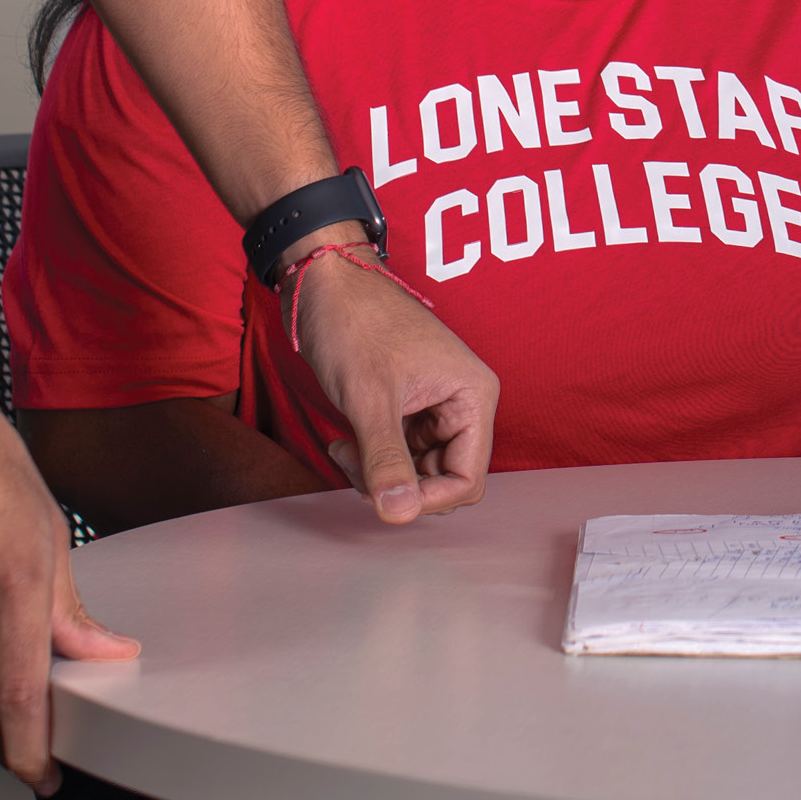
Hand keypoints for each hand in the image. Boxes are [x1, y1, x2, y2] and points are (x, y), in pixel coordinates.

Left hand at [292, 243, 497, 520]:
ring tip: (343, 448)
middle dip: (396, 483)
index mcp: (473, 396)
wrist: (327, 284)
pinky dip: (371, 458)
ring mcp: (434, 406)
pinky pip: (399, 454)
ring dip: (378, 472)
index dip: (427, 499)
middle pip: (442, 478)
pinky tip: (344, 441)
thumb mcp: (370, 399)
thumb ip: (387, 461)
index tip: (383, 495)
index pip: (468, 478)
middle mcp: (461, 402)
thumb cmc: (356, 324)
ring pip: (417, 471)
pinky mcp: (408, 407)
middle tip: (354, 464)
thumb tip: (399, 515)